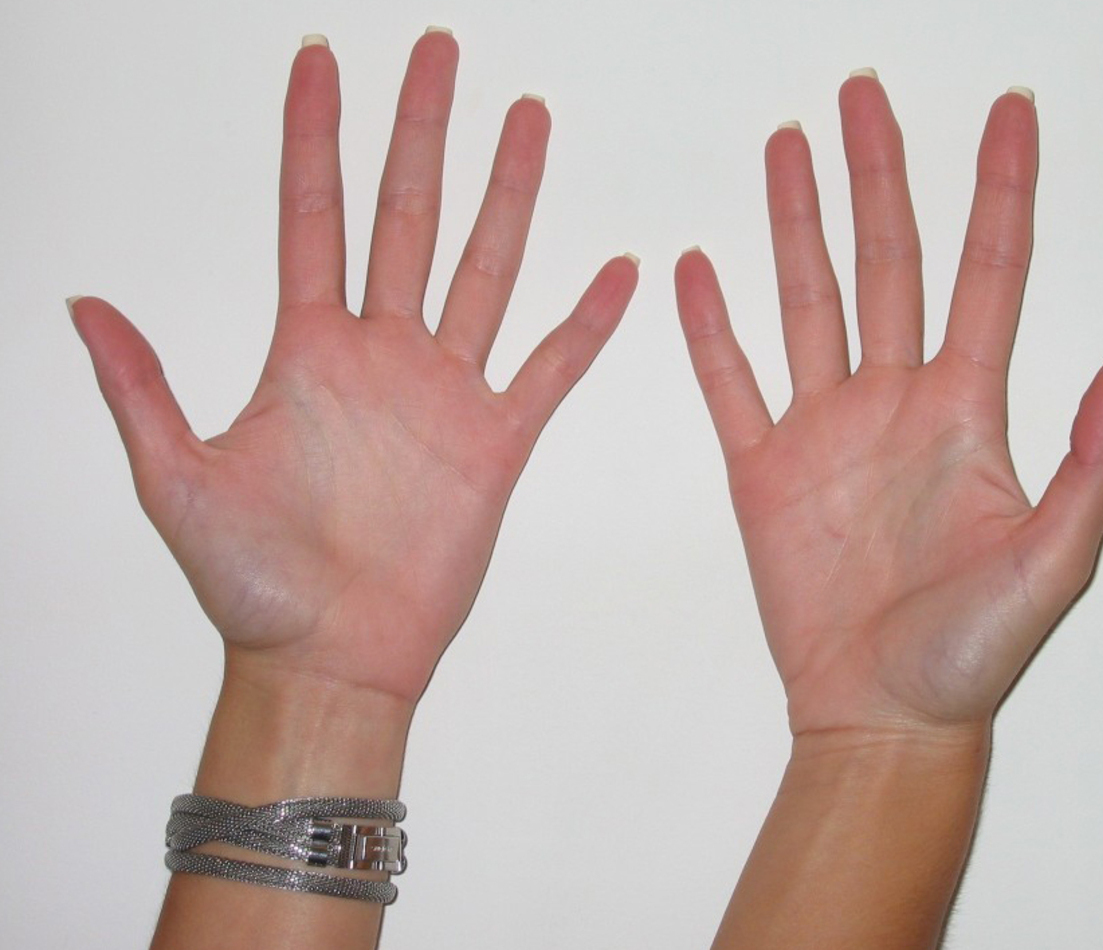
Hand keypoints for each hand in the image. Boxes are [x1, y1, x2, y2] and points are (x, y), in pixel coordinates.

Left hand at [71, 32, 637, 704]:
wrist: (332, 656)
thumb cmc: (252, 584)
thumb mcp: (177, 482)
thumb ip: (142, 391)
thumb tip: (82, 305)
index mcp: (306, 351)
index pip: (313, 217)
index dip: (315, 137)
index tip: (321, 60)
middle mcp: (380, 355)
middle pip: (407, 217)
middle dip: (422, 132)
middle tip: (438, 52)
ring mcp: (443, 392)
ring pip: (483, 270)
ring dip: (508, 196)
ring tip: (527, 120)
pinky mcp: (496, 442)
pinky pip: (551, 368)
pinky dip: (587, 324)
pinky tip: (617, 273)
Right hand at [676, 76, 1102, 736]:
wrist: (878, 711)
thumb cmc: (969, 654)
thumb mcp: (1054, 569)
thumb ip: (1091, 471)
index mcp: (968, 414)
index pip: (990, 275)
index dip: (1001, 191)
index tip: (1008, 113)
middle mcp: (895, 403)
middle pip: (887, 263)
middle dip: (877, 176)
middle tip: (859, 97)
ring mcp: (823, 430)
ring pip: (805, 301)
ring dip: (794, 224)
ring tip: (783, 148)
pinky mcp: (762, 469)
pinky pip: (731, 381)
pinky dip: (710, 328)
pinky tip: (696, 270)